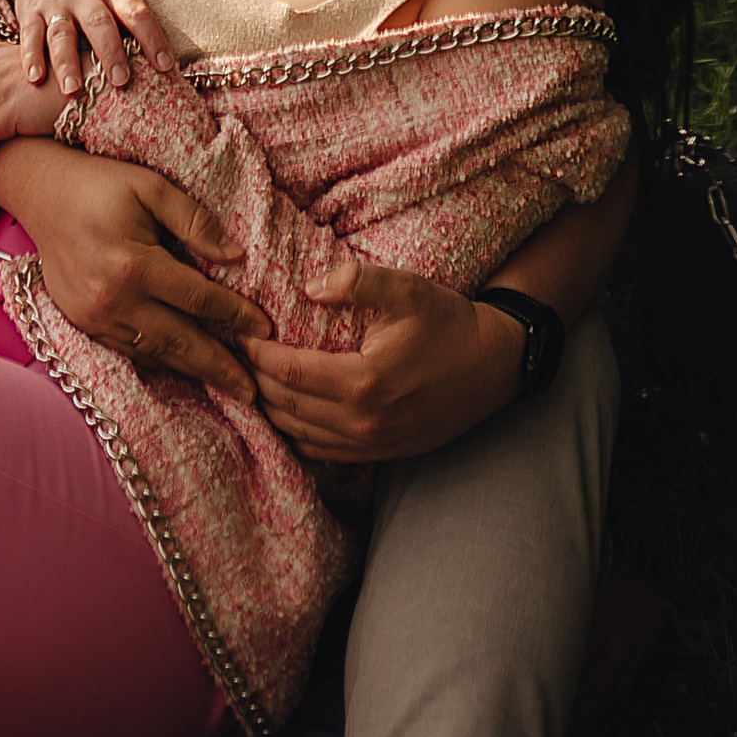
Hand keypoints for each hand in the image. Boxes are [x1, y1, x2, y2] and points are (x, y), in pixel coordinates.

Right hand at [0, 141, 270, 405]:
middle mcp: (112, 301)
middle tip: (253, 392)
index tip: (266, 330)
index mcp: (133, 265)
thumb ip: (194, 220)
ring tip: (227, 387)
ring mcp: (93, 318)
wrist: (41, 192)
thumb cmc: (100, 182)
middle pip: (178, 341)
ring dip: (192, 371)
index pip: (197, 298)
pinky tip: (183, 366)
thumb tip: (234, 256)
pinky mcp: (82, 324)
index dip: (235, 315)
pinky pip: (129, 351)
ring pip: (153, 354)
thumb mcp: (151, 186)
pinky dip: (160, 362)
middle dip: (218, 367)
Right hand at [12, 0, 175, 90]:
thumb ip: (134, 19)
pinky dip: (31, 56)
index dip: (152, 38)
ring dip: (67, 62)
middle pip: (99, 23)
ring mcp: (56, 3)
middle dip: (110, 52)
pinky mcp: (30, 12)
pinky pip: (29, 35)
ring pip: (61, 33)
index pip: (137, 12)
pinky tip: (35, 78)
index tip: (164, 66)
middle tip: (120, 82)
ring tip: (73, 90)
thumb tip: (165, 62)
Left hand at [247, 251, 524, 465]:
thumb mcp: (407, 288)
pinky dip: (297, 431)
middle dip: (256, 378)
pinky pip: (320, 452)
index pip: (288, 373)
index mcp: (363, 382)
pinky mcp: (379, 455)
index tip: (242, 330)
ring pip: (298, 434)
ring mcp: (370, 445)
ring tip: (258, 376)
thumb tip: (307, 288)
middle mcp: (361, 423)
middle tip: (242, 351)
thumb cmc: (449, 322)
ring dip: (272, 408)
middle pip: (285, 407)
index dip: (258, 352)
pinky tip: (291, 407)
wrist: (494, 366)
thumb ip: (355, 282)